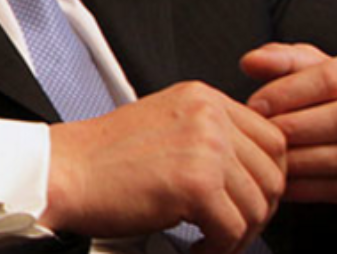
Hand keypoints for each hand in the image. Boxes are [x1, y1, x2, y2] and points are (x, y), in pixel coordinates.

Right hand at [41, 81, 285, 253]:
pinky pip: (233, 229)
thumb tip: (248, 169)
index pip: (272, 137)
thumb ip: (207, 134)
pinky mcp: (196, 183)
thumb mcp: (165, 124)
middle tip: (234, 229)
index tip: (251, 201)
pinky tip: (197, 248)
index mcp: (204, 98)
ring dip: (239, 235)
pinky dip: (220, 249)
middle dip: (259, 211)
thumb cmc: (103, 159)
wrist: (63, 173)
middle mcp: (209, 116)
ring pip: (258, 205)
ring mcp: (205, 147)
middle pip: (273, 172)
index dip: (268, 178)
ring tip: (212, 243)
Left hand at [241, 43, 336, 212]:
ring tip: (268, 157)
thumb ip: (284, 61)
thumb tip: (250, 61)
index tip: (255, 104)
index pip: (332, 79)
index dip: (288, 92)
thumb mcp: (316, 69)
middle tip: (260, 134)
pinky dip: (306, 188)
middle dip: (295, 127)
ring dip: (300, 160)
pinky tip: (280, 181)